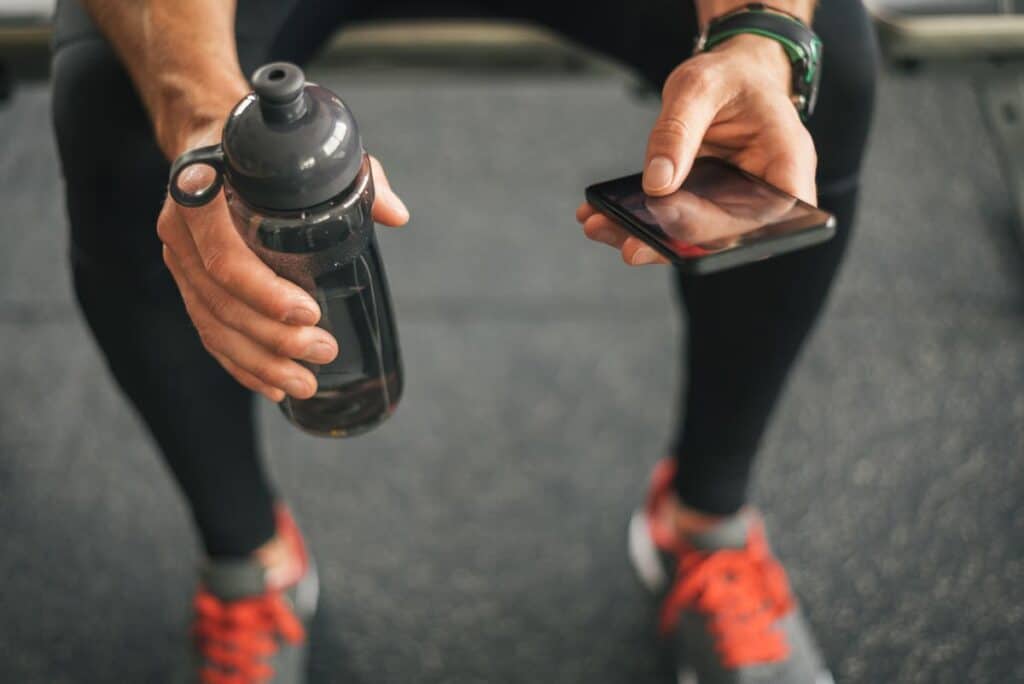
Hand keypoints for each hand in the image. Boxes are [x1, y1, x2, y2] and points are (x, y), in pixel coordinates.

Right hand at [159, 124, 409, 401]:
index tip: (309, 312)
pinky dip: (240, 364)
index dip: (264, 292)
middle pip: (221, 301)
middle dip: (273, 338)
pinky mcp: (186, 283)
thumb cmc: (267, 151)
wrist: (214, 138)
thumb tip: (396, 214)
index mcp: (203, 193)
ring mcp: (180, 260)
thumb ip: (358, 177)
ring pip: (213, 325)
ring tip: (304, 384)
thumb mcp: (310, 153)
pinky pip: (208, 332)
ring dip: (260, 363)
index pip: (224, 255)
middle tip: (322, 353)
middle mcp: (181, 230)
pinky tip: (272, 386)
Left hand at [577, 34, 816, 265]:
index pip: (767, 214)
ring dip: (646, 239)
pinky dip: (637, 224)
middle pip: (727, 238)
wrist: (732, 77)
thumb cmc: (730, 77)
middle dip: (672, 244)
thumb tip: (657, 183)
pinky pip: (675, 226)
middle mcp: (767, 195)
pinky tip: (600, 218)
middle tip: (628, 244)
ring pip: (695, 240)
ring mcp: (735, 207)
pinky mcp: (706, 209)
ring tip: (599, 227)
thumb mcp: (700, 85)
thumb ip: (678, 130)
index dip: (722, 227)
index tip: (672, 221)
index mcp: (787, 162)